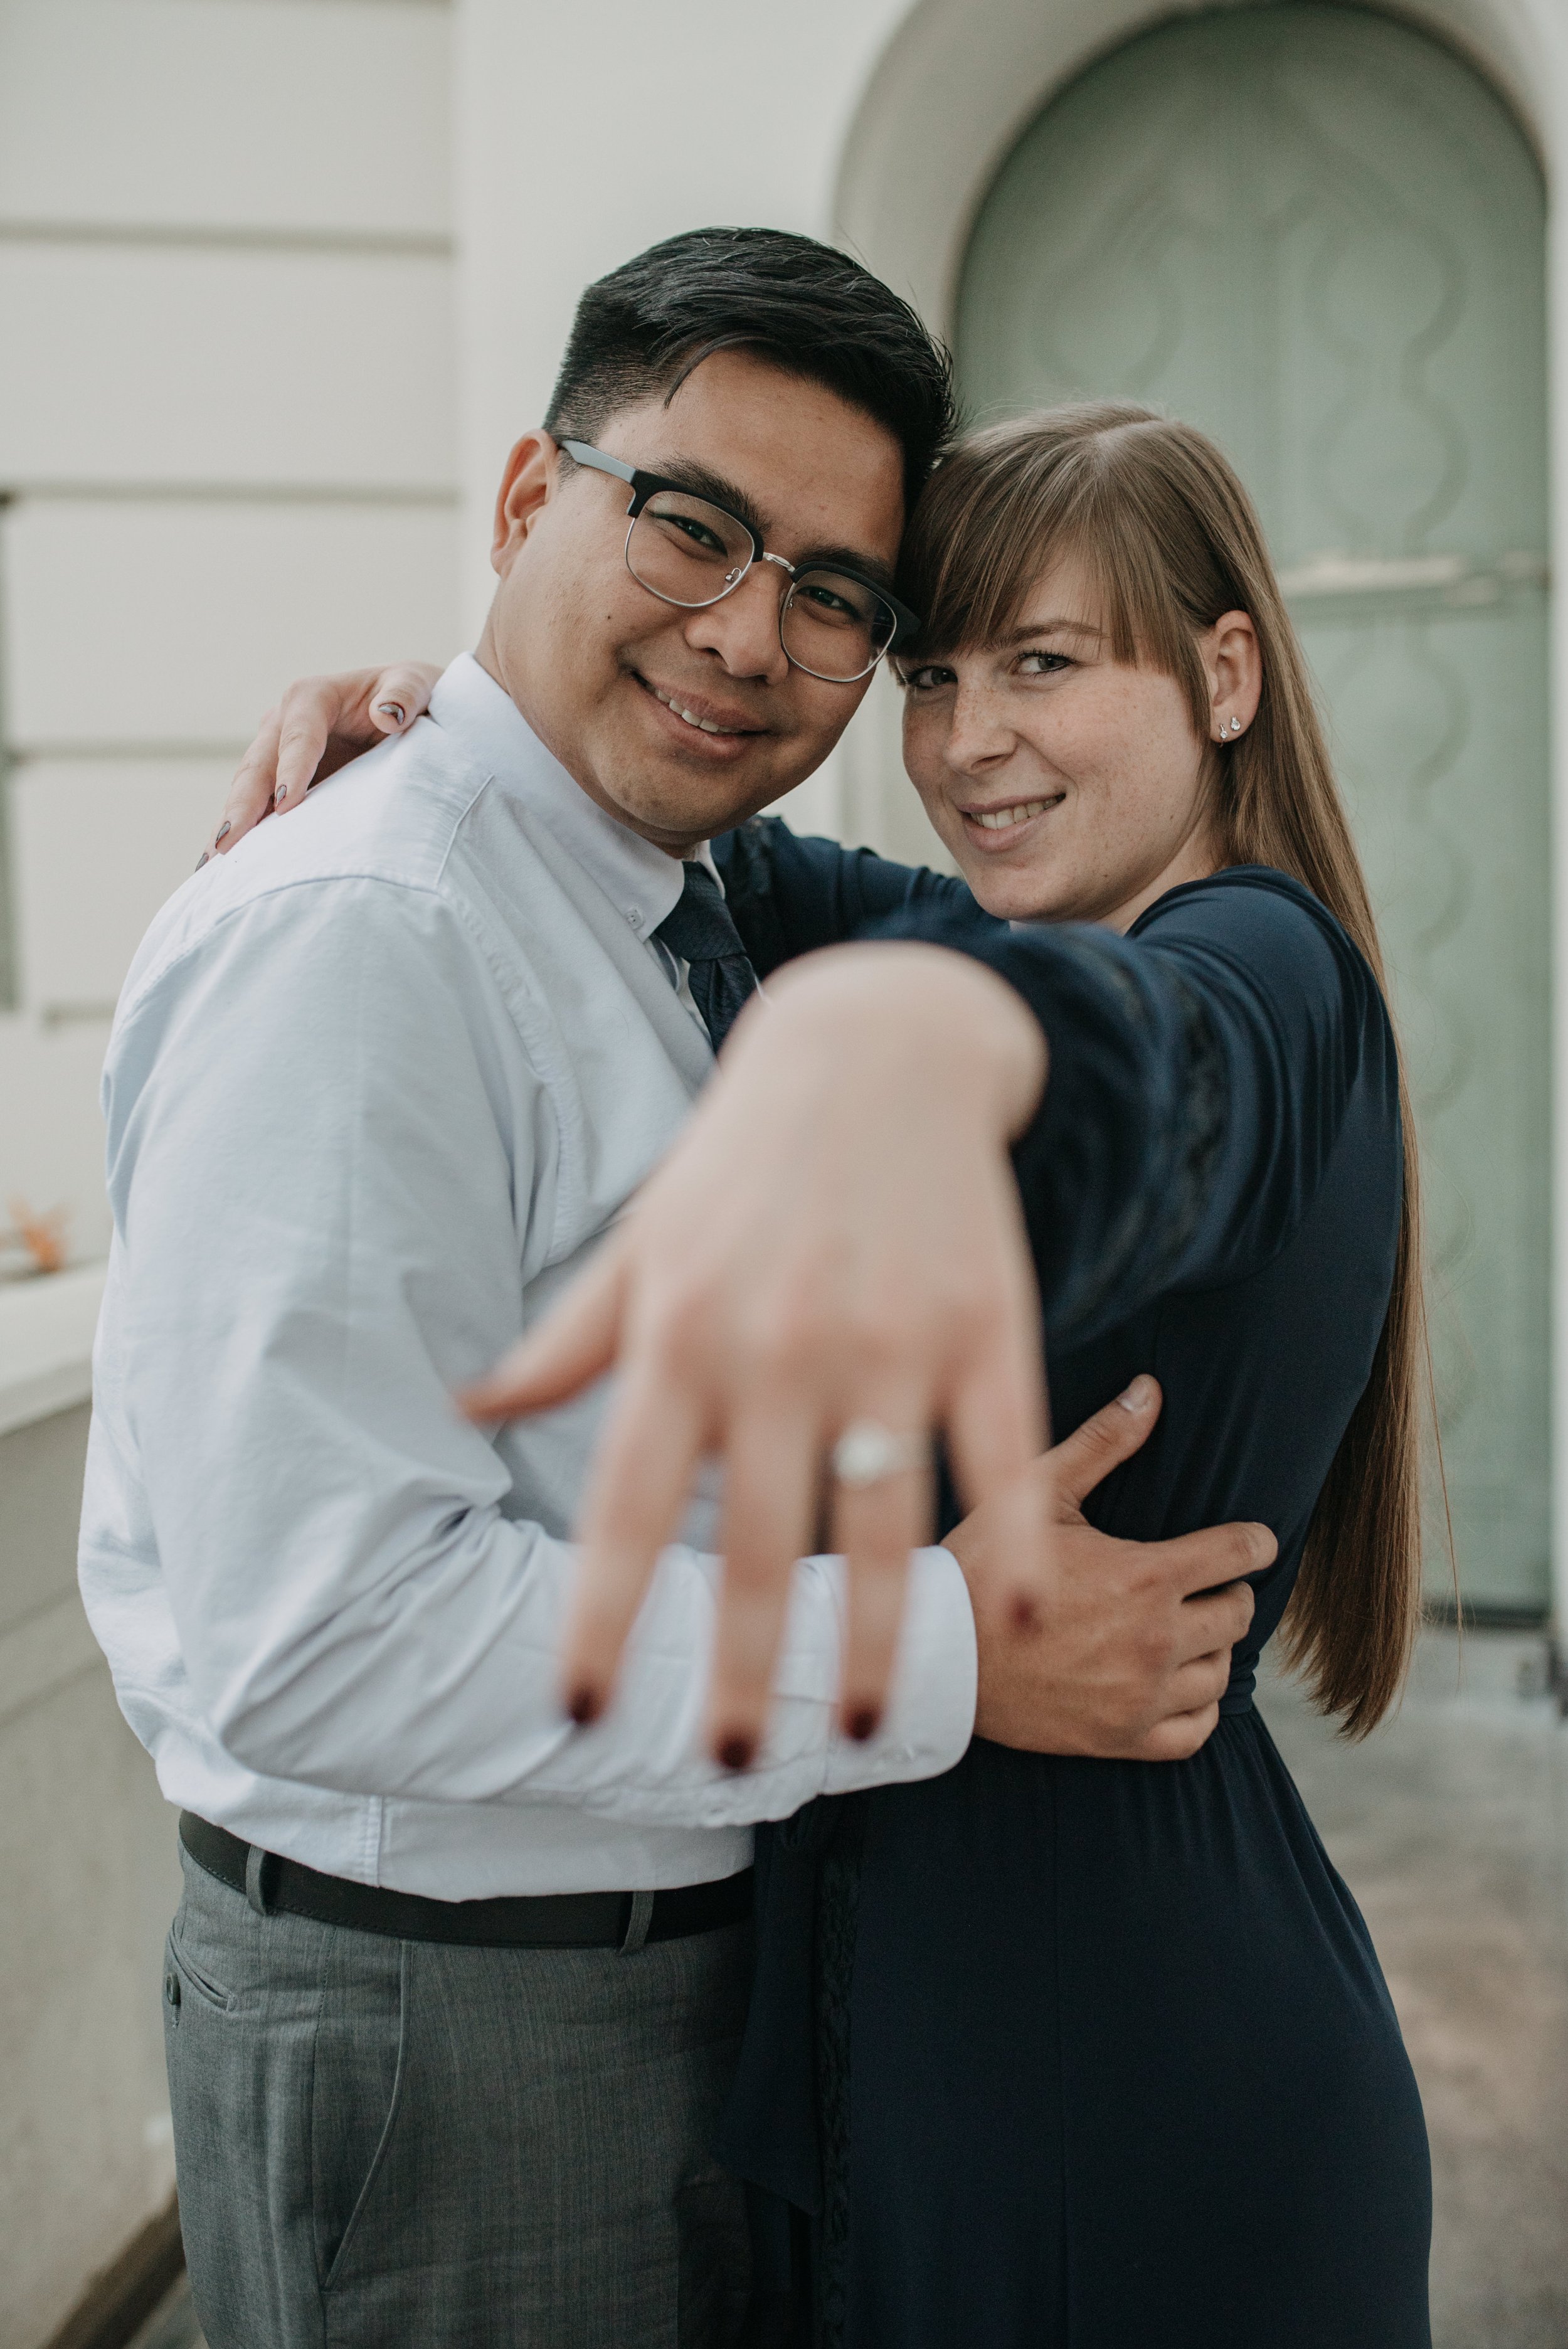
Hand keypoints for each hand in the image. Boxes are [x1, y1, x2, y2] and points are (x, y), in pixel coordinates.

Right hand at [201, 661, 440, 860]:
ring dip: (233, 825)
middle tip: (230, 842)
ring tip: (215, 862)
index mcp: (313, 697)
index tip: (288, 803)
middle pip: (258, 765)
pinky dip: (242, 836)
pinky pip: (256, 809)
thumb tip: (389, 714)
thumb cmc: (415, 698)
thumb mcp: (417, 685)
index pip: (298, 734)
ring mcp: (277, 755)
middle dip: (242, 804)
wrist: (412, 715)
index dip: (292, 768)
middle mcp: (284, 723)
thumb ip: (405, 693)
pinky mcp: (279, 784)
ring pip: (247, 790)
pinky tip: (220, 867)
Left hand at [459, 942, 1051, 1768]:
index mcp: (680, 1334)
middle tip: (730, 1762)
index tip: (582, 1711)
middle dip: (743, 1665)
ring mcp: (891, 1339)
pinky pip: (1004, 1451)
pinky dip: (1017, 1536)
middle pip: (759, 1539)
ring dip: (872, 1638)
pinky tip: (1019, 1620)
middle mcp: (777, 1346)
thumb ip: (566, 1341)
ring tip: (854, 1729)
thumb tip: (463, 1407)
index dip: (605, 1615)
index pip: (629, 1504)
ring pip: (885, 1518)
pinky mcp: (987, 1322)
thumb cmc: (740, 1158)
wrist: (879, 1041)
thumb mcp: (640, 1241)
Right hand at [949, 1374, 1270, 1760]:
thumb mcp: (1036, 1492)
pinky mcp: (1121, 1739)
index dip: (1255, 1542)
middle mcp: (1155, 1641)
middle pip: (1237, 1614)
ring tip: (1188, 1628)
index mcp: (1145, 1576)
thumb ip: (1102, 1442)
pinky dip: (1199, 1706)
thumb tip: (1151, 1390)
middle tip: (1207, 1582)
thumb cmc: (979, 1564)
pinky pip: (1196, 1730)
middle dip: (1229, 1591)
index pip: (1239, 1554)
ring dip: (1213, 1646)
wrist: (934, 1657)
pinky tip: (1179, 1683)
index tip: (1255, 1540)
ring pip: (1221, 1672)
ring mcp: (1141, 1696)